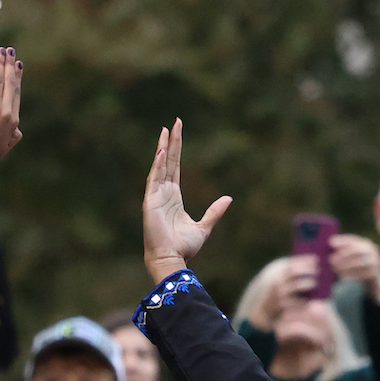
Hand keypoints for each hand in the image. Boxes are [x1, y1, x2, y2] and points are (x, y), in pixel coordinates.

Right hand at [141, 121, 234, 282]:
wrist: (172, 259)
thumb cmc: (184, 246)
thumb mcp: (205, 227)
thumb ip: (215, 212)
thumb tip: (228, 198)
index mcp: (174, 196)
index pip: (174, 166)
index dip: (175, 149)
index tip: (177, 131)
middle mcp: (163, 192)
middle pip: (167, 161)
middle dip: (170, 142)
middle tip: (174, 122)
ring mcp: (156, 195)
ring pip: (159, 166)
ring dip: (162, 148)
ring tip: (165, 130)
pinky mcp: (151, 201)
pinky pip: (153, 179)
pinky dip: (156, 166)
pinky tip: (159, 152)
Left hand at [327, 233, 379, 294]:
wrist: (374, 281)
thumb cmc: (359, 266)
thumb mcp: (353, 256)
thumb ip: (344, 249)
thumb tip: (331, 242)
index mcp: (366, 243)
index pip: (353, 239)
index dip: (342, 240)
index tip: (330, 243)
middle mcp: (373, 250)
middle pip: (356, 250)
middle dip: (342, 254)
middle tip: (331, 260)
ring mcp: (375, 261)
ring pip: (358, 262)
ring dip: (344, 266)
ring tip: (335, 269)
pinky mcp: (375, 273)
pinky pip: (361, 274)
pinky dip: (350, 275)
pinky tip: (342, 277)